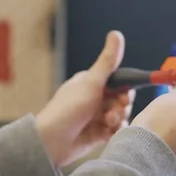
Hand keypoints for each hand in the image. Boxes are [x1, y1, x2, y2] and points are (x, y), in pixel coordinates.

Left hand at [36, 31, 132, 167]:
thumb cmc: (67, 109)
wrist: (51, 142)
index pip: (118, 82)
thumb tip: (116, 34)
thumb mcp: (90, 83)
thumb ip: (107, 61)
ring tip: (106, 124)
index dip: (124, 90)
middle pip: (122, 100)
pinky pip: (114, 130)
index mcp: (91, 84)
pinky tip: (109, 133)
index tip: (123, 97)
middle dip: (121, 107)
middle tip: (111, 113)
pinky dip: (114, 131)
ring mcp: (95, 117)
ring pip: (119, 116)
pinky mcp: (97, 134)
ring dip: (117, 120)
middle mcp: (94, 99)